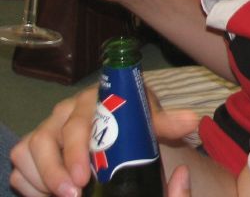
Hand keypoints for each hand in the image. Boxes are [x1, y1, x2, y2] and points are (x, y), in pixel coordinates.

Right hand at [10, 84, 198, 196]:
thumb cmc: (136, 122)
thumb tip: (192, 120)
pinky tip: (49, 196)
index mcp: (92, 101)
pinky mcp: (34, 152)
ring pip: (26, 153)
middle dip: (55, 172)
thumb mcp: (151, 122)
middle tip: (74, 195)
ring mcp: (46, 131)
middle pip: (44, 139)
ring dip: (41, 179)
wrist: (125, 130)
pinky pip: (20, 167)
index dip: (76, 150)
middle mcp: (64, 113)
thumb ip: (168, 122)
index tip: (85, 177)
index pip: (77, 122)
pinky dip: (30, 185)